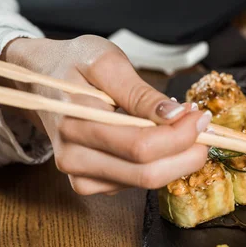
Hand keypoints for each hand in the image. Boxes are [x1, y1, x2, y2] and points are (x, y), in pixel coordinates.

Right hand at [0, 35, 210, 194]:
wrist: (40, 80)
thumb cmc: (74, 64)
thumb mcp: (107, 61)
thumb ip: (140, 92)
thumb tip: (175, 115)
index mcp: (75, 123)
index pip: (141, 146)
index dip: (181, 136)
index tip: (200, 115)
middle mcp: (73, 158)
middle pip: (148, 174)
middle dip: (188, 154)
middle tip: (204, 128)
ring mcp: (80, 175)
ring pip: (146, 183)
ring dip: (176, 159)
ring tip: (182, 128)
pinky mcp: (89, 184)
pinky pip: (136, 184)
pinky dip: (158, 165)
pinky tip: (157, 142)